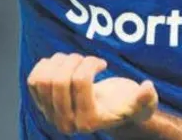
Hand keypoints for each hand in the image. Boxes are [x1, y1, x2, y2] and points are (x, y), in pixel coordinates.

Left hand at [27, 53, 158, 133]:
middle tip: (87, 59)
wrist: (110, 112)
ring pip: (44, 79)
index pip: (80, 82)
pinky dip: (46, 65)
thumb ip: (147, 98)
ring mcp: (51, 115)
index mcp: (89, 122)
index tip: (102, 63)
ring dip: (60, 62)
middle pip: (58, 81)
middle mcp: (66, 123)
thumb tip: (147, 88)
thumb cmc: (127, 104)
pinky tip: (63, 63)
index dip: (90, 64)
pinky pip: (34, 80)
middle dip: (74, 60)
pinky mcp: (42, 104)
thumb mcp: (143, 104)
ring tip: (75, 60)